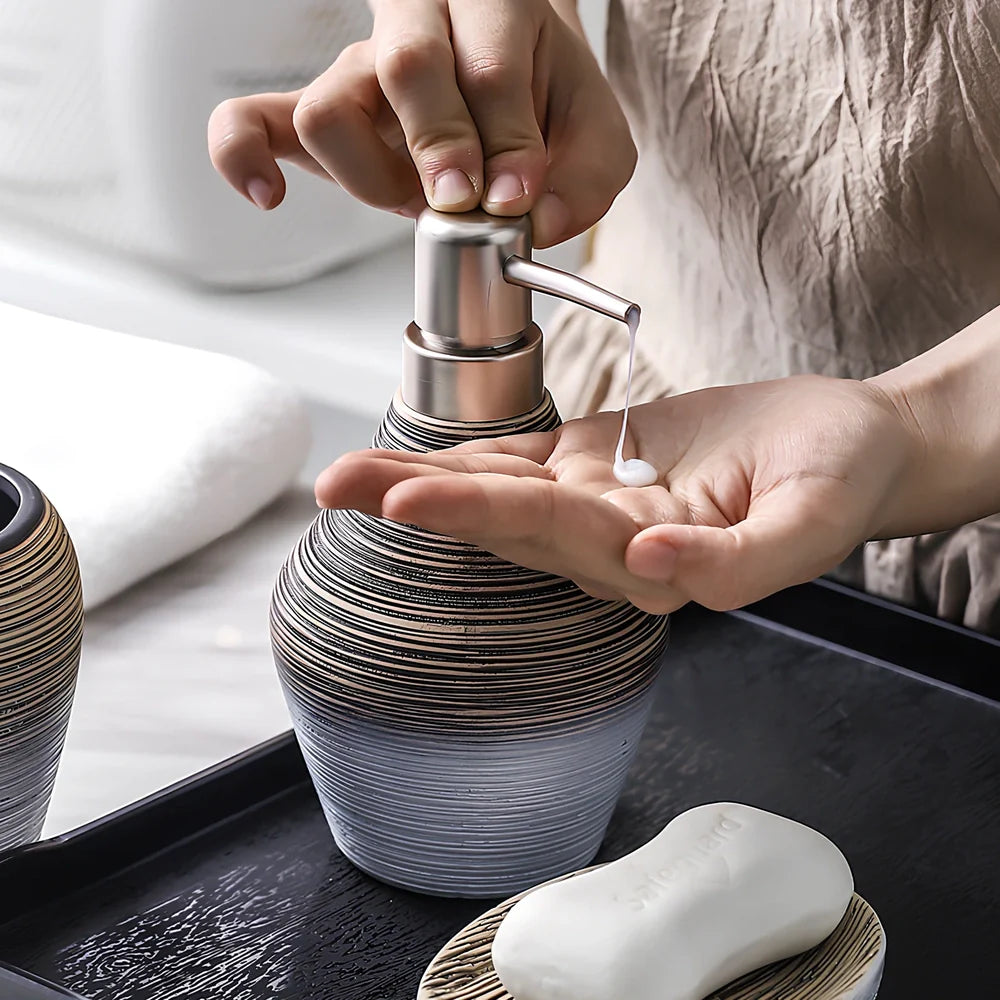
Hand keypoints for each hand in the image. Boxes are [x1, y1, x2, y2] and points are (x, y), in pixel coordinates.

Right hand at [206, 0, 634, 247]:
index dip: (505, 140)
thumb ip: (588, 174)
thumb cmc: (542, 101)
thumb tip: (537, 219)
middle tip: (459, 198)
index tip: (517, 197)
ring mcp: (356, 71)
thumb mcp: (592, 131)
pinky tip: (270, 196)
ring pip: (327, 111)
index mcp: (491, 11)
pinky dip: (242, 157)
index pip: (489, 66)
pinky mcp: (313, 113)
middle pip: (404, 66)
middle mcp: (414, 30)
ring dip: (370, 179)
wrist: (501, 74)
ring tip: (412, 201)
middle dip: (437, 146)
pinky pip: (250, 120)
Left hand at [314, 376, 921, 613]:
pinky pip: (519, 463)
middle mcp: (608, 544)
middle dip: (418, 503)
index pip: (553, 533)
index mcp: (653, 561)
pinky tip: (406, 460)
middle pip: (501, 521)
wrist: (846, 445)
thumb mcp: (814, 520)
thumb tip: (652, 559)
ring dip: (420, 484)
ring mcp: (594, 505)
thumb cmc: (839, 479)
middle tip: (337, 486)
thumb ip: (739, 559)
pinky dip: (463, 458)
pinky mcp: (593, 468)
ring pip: (496, 494)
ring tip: (345, 476)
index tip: (410, 498)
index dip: (480, 511)